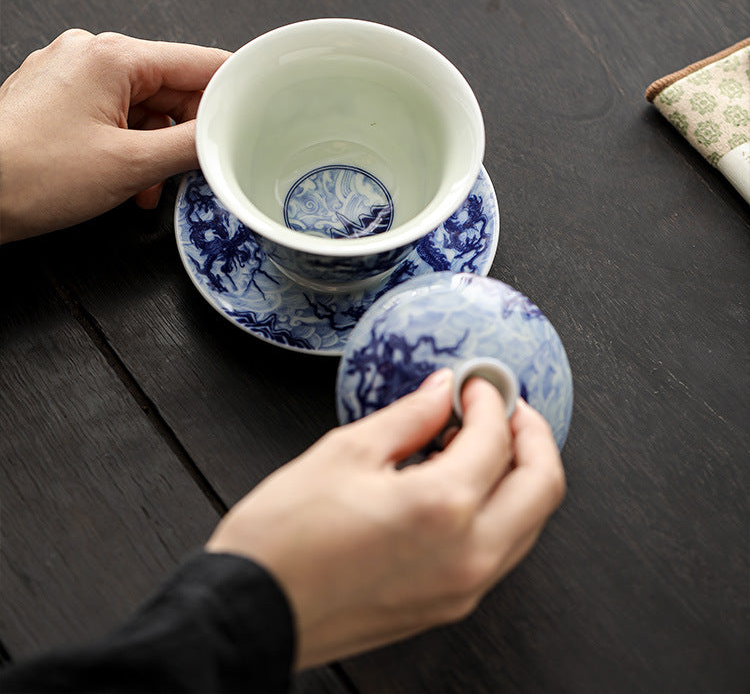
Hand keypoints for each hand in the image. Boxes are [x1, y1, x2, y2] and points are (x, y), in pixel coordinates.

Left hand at [0, 29, 229, 242]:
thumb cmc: (29, 177)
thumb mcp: (130, 166)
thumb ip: (191, 145)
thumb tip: (225, 135)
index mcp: (112, 56)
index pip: (199, 62)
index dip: (234, 89)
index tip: (258, 109)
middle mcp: (88, 53)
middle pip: (169, 84)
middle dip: (185, 130)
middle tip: (196, 167)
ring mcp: (67, 73)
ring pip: (140, 103)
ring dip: (154, 145)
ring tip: (148, 186)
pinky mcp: (53, 97)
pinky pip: (109, 112)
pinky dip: (125, 144)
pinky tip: (126, 180)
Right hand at [206, 369, 564, 669]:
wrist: (251, 612)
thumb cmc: (283, 540)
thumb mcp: (345, 453)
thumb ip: (408, 417)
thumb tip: (439, 392)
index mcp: (443, 508)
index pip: (496, 440)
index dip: (488, 399)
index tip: (473, 384)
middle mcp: (467, 555)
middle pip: (542, 486)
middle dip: (530, 435)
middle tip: (501, 407)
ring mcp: (462, 589)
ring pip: (528, 523)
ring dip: (517, 475)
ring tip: (475, 442)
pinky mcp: (446, 607)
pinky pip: (499, 551)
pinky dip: (496, 510)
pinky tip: (457, 485)